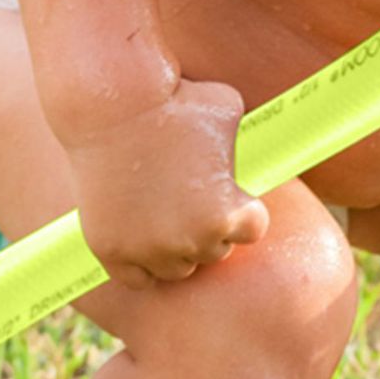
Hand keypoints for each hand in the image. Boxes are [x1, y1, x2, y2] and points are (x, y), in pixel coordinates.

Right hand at [63, 77, 269, 290]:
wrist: (114, 102)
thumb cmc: (178, 100)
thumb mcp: (230, 116)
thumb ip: (246, 144)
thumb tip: (269, 143)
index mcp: (228, 214)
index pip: (252, 229)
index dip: (242, 207)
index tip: (228, 190)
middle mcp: (192, 241)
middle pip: (215, 251)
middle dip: (209, 227)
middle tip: (191, 195)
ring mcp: (148, 250)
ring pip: (176, 268)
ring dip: (176, 247)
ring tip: (165, 210)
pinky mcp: (111, 251)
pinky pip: (137, 277)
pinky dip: (140, 261)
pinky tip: (141, 232)